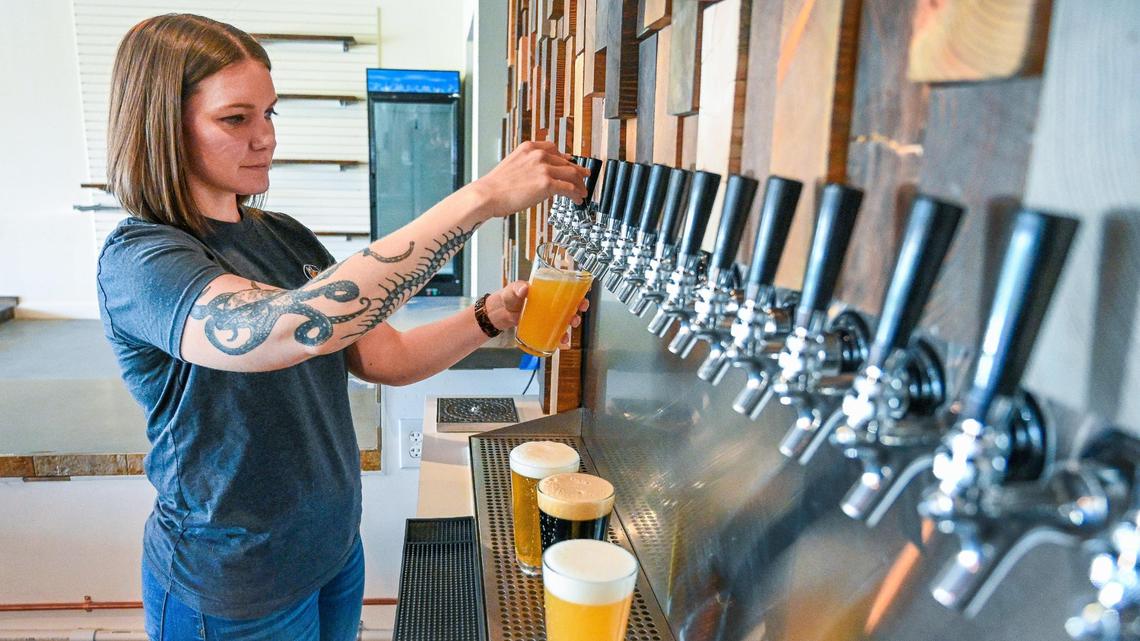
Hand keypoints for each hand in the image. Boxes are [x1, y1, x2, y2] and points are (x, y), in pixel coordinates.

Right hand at [468, 141, 589, 220]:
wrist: (487, 194)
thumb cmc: (495, 185)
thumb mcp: (512, 165)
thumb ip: (527, 165)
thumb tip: (537, 175)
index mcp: (529, 147)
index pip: (554, 149)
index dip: (566, 158)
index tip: (570, 163)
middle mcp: (538, 154)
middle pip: (566, 162)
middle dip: (577, 172)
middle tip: (583, 178)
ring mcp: (544, 168)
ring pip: (572, 174)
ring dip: (580, 184)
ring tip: (583, 191)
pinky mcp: (547, 183)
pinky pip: (569, 188)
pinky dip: (576, 194)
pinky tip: (577, 199)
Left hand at [484, 280, 590, 336]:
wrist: (502, 312)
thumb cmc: (509, 297)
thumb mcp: (514, 290)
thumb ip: (518, 288)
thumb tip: (524, 288)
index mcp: (548, 289)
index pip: (567, 286)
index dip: (579, 289)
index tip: (584, 293)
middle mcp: (552, 301)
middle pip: (572, 302)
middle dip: (580, 307)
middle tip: (580, 310)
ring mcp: (549, 313)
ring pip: (567, 317)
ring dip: (573, 322)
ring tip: (571, 326)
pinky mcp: (545, 324)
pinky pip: (557, 330)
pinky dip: (562, 336)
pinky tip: (563, 340)